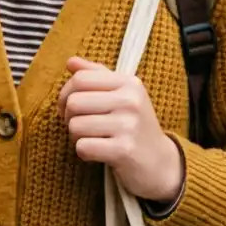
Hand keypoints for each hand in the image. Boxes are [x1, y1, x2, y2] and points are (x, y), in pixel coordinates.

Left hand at [58, 57, 184, 202]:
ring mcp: (129, 126)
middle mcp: (131, 101)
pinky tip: (100, 153)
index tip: (70, 107)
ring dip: (77, 137)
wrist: (160, 164)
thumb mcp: (121, 94)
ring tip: (94, 139)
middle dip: (69, 117)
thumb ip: (96, 75)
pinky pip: (83, 147)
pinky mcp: (124, 150)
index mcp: (129, 83)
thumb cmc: (133, 125)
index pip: (79, 79)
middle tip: (83, 127)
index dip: (65, 94)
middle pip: (73, 102)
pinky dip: (84, 153)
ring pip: (75, 126)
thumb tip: (70, 61)